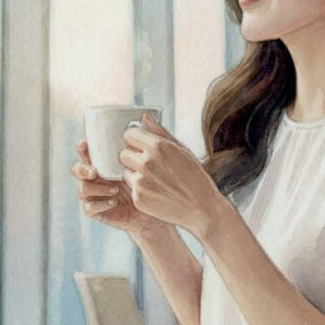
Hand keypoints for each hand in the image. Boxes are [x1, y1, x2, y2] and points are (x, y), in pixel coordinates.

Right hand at [70, 138, 156, 234]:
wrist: (156, 210)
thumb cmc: (152, 182)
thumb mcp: (150, 159)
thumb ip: (146, 139)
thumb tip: (145, 116)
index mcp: (103, 163)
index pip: (87, 152)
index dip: (82, 148)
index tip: (85, 143)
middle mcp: (96, 178)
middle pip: (77, 170)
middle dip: (82, 169)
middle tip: (95, 172)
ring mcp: (95, 195)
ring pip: (82, 189)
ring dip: (96, 188)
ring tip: (115, 189)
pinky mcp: (98, 211)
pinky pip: (89, 208)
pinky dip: (100, 204)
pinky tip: (113, 201)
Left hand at [119, 113, 226, 238]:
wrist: (202, 208)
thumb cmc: (194, 176)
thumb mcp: (182, 149)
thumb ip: (160, 132)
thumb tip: (143, 117)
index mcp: (159, 147)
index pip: (129, 134)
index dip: (134, 139)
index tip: (139, 145)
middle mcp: (147, 163)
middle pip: (123, 153)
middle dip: (132, 157)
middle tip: (146, 164)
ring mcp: (141, 182)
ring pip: (125, 171)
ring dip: (135, 174)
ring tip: (155, 180)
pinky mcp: (138, 198)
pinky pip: (131, 188)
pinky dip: (140, 190)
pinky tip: (157, 192)